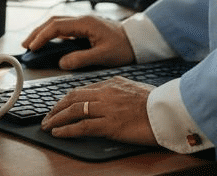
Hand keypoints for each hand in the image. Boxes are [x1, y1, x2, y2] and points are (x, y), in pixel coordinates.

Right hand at [22, 14, 135, 69]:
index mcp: (85, 23)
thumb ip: (82, 59)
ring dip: (43, 32)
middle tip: (26, 45)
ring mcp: (83, 22)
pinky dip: (52, 34)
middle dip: (37, 32)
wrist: (137, 40)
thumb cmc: (124, 47)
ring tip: (32, 43)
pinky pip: (64, 28)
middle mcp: (82, 19)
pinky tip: (48, 42)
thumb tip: (62, 63)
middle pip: (53, 22)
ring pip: (57, 23)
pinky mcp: (85, 28)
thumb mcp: (103, 56)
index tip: (32, 47)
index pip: (57, 27)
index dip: (42, 37)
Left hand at [40, 76, 158, 144]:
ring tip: (47, 125)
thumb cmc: (158, 104)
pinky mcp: (110, 125)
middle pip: (73, 97)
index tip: (60, 106)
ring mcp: (107, 108)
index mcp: (112, 83)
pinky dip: (67, 130)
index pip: (83, 89)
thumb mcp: (136, 90)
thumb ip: (120, 92)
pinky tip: (58, 133)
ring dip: (57, 118)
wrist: (169, 112)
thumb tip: (110, 98)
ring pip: (74, 110)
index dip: (67, 99)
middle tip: (47, 116)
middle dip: (57, 107)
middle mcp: (106, 93)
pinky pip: (82, 126)